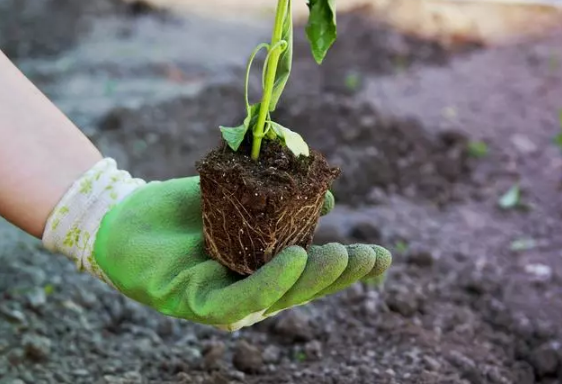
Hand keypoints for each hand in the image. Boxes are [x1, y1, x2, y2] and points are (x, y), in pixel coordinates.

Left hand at [43, 159, 391, 330]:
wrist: (126, 216)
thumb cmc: (183, 208)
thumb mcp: (239, 195)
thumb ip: (281, 198)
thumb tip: (328, 199)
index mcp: (262, 267)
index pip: (311, 270)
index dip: (348, 268)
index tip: (383, 256)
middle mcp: (250, 288)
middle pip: (302, 288)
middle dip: (340, 275)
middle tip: (372, 256)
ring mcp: (226, 300)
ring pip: (279, 297)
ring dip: (313, 279)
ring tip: (342, 256)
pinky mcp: (199, 304)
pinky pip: (241, 299)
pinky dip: (271, 282)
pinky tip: (295, 260)